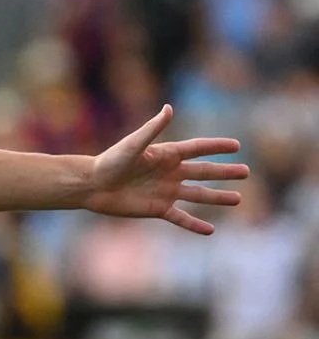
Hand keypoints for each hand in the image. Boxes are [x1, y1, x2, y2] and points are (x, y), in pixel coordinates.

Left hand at [85, 105, 248, 234]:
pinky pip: (180, 217)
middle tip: (246, 172)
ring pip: (197, 195)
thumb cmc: (110, 161)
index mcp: (166, 154)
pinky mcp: (157, 208)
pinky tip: (210, 230)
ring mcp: (165, 191)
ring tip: (238, 199)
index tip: (237, 146)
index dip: (217, 147)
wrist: (92, 185)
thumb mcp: (133, 144)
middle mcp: (169, 172)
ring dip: (217, 197)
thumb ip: (152, 129)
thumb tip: (169, 108)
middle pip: (203, 172)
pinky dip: (194, 224)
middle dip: (225, 172)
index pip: (197, 149)